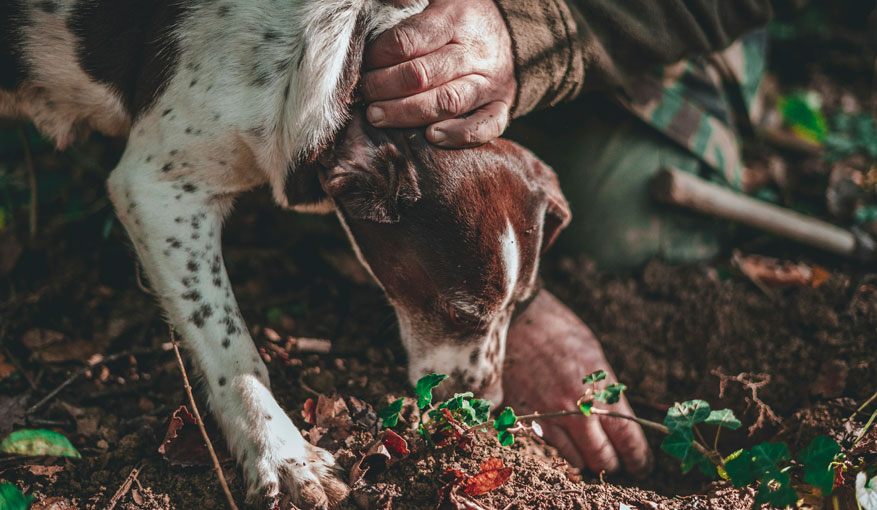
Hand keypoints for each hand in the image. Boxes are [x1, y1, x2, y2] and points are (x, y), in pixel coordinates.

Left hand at [362, 0, 515, 147]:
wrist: (508, 35)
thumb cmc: (459, 21)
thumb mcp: (436, 0)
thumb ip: (405, 4)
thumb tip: (378, 5)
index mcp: (456, 19)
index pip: (410, 39)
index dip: (380, 55)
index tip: (365, 63)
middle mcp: (475, 52)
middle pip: (422, 74)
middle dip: (384, 87)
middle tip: (364, 94)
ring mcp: (490, 82)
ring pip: (447, 102)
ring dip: (407, 113)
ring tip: (378, 117)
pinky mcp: (501, 106)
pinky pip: (485, 126)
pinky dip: (458, 135)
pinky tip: (430, 137)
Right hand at [502, 291, 651, 475]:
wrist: (515, 319)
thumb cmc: (558, 331)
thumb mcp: (594, 356)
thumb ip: (607, 391)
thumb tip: (620, 421)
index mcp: (600, 389)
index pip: (627, 439)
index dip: (638, 458)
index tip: (642, 466)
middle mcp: (577, 408)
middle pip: (604, 458)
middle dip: (614, 464)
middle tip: (618, 464)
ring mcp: (550, 416)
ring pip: (577, 461)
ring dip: (588, 461)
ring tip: (591, 453)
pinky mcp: (527, 419)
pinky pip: (551, 449)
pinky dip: (563, 451)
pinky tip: (567, 442)